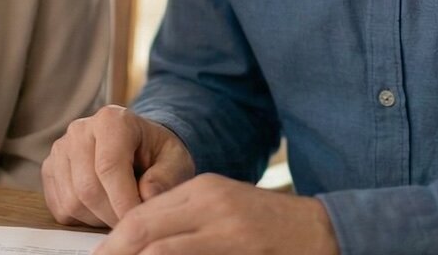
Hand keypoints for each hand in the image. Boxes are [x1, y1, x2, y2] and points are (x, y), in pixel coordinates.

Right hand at [41, 105, 196, 227]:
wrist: (140, 146)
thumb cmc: (158, 154)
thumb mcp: (176, 161)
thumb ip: (166, 177)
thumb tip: (147, 196)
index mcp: (112, 120)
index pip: (109, 167)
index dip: (123, 201)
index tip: (138, 221)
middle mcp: (80, 130)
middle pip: (87, 188)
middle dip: (112, 214)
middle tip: (132, 222)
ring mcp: (61, 149)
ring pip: (72, 201)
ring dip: (98, 218)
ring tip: (119, 211)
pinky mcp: (50, 169)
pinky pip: (60, 207)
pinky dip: (82, 218)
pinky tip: (102, 208)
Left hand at [94, 174, 338, 254]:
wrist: (325, 232)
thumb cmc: (273, 231)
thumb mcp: (226, 216)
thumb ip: (187, 223)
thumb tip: (145, 246)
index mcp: (201, 188)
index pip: (142, 212)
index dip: (114, 240)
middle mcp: (207, 199)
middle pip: (141, 225)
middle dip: (112, 251)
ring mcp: (222, 222)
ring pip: (156, 244)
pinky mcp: (236, 242)